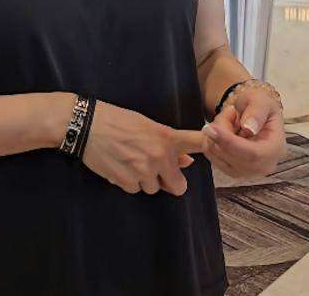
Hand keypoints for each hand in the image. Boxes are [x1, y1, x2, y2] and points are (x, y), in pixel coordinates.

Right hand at [82, 99, 205, 195]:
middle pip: (178, 186)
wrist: (87, 125)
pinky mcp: (127, 181)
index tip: (223, 146)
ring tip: (129, 160)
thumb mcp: (144, 124)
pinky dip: (129, 182)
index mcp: (165, 137)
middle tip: (156, 169)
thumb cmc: (116, 119)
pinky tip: (119, 165)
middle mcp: (159, 156)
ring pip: (153, 188)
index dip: (211, 146)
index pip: (196, 142)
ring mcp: (143, 171)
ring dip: (145, 180)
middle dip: (169, 181)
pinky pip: (134, 189)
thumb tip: (186, 161)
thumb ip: (167, 143)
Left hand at [202, 92, 287, 178]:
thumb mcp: (261, 100)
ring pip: (220, 158)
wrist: (253, 114)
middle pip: (234, 157)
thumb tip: (249, 129)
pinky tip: (221, 130)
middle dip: (221, 134)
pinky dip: (209, 141)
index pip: (253, 154)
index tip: (212, 128)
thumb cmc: (259, 107)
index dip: (230, 142)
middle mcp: (264, 165)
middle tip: (227, 113)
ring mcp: (248, 171)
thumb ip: (256, 111)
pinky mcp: (233, 171)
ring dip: (214, 135)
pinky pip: (213, 158)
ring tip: (228, 119)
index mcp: (276, 148)